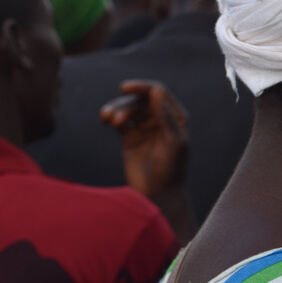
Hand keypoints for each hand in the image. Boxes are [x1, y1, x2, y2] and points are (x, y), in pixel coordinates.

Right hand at [100, 80, 188, 198]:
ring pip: (128, 110)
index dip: (142, 87)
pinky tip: (106, 119)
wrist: (159, 194)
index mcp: (175, 117)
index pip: (158, 93)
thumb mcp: (172, 142)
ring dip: (116, 110)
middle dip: (126, 106)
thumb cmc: (172, 169)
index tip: (124, 88)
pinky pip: (120, 122)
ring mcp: (145, 128)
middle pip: (140, 101)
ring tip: (106, 118)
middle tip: (115, 119)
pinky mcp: (131, 138)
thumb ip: (164, 116)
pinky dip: (112, 117)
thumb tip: (155, 90)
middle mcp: (160, 120)